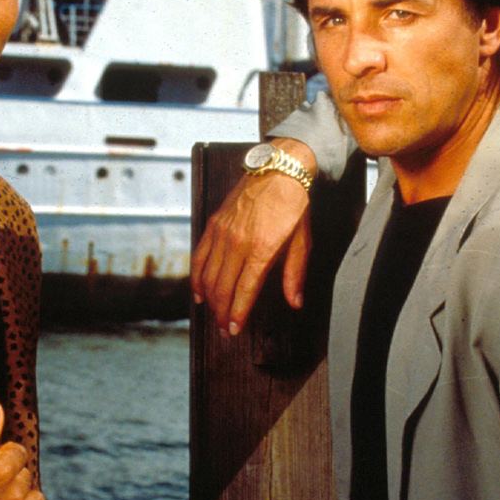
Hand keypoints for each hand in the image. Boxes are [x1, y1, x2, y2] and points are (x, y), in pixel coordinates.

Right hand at [191, 140, 314, 335]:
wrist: (277, 169)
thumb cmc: (293, 204)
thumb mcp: (302, 240)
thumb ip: (294, 274)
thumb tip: (294, 302)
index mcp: (262, 248)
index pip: (244, 290)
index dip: (237, 313)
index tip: (235, 329)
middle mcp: (238, 242)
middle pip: (223, 287)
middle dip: (222, 313)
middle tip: (225, 330)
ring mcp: (223, 233)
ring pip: (208, 275)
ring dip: (210, 300)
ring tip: (214, 316)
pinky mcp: (214, 225)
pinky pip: (199, 256)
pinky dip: (197, 277)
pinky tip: (199, 292)